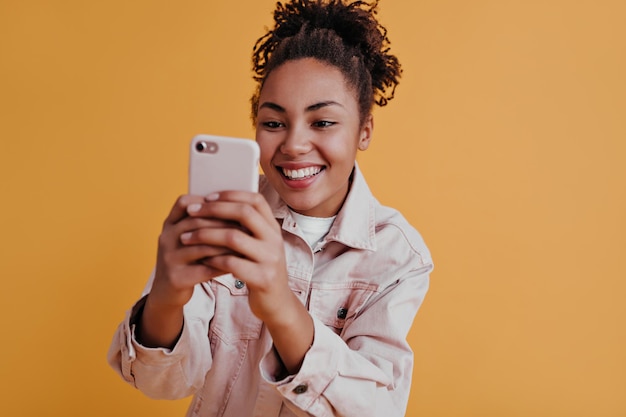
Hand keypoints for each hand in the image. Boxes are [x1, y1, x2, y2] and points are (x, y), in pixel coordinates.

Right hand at [137, 194, 236, 347]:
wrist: (167, 292)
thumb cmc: (186, 260)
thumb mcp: (187, 238)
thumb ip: (203, 224)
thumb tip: (237, 208)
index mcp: (169, 224)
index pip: (184, 203)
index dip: (208, 202)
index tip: (232, 206)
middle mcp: (166, 238)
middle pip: (197, 223)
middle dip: (225, 224)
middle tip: (247, 226)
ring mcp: (169, 258)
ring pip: (203, 246)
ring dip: (228, 245)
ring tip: (246, 245)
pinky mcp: (176, 277)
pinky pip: (205, 268)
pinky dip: (224, 264)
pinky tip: (238, 263)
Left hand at [182, 191, 313, 372]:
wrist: (277, 303)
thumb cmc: (260, 269)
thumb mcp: (259, 245)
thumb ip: (245, 228)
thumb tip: (214, 205)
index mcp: (273, 228)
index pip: (255, 200)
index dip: (231, 195)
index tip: (208, 197)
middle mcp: (275, 240)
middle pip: (244, 213)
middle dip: (214, 210)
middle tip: (192, 212)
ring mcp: (270, 259)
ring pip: (234, 237)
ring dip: (206, 235)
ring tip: (187, 237)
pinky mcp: (262, 278)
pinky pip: (232, 264)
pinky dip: (213, 259)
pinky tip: (201, 259)